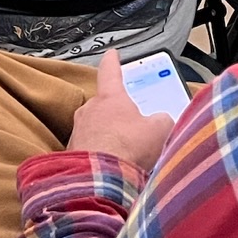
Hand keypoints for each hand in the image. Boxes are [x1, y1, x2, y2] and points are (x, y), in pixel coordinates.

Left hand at [68, 49, 174, 172]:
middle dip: (117, 113)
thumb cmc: (127, 150)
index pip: (110, 70)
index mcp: (110, 97)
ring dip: (109, 137)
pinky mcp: (73, 156)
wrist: (100, 183)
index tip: (112, 54)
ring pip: (96, 129)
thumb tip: (164, 121)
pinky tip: (114, 168)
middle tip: (133, 125)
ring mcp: (78, 134)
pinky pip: (90, 150)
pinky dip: (101, 156)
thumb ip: (163, 119)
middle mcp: (89, 111)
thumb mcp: (160, 129)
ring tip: (126, 153)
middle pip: (104, 104)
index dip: (113, 61)